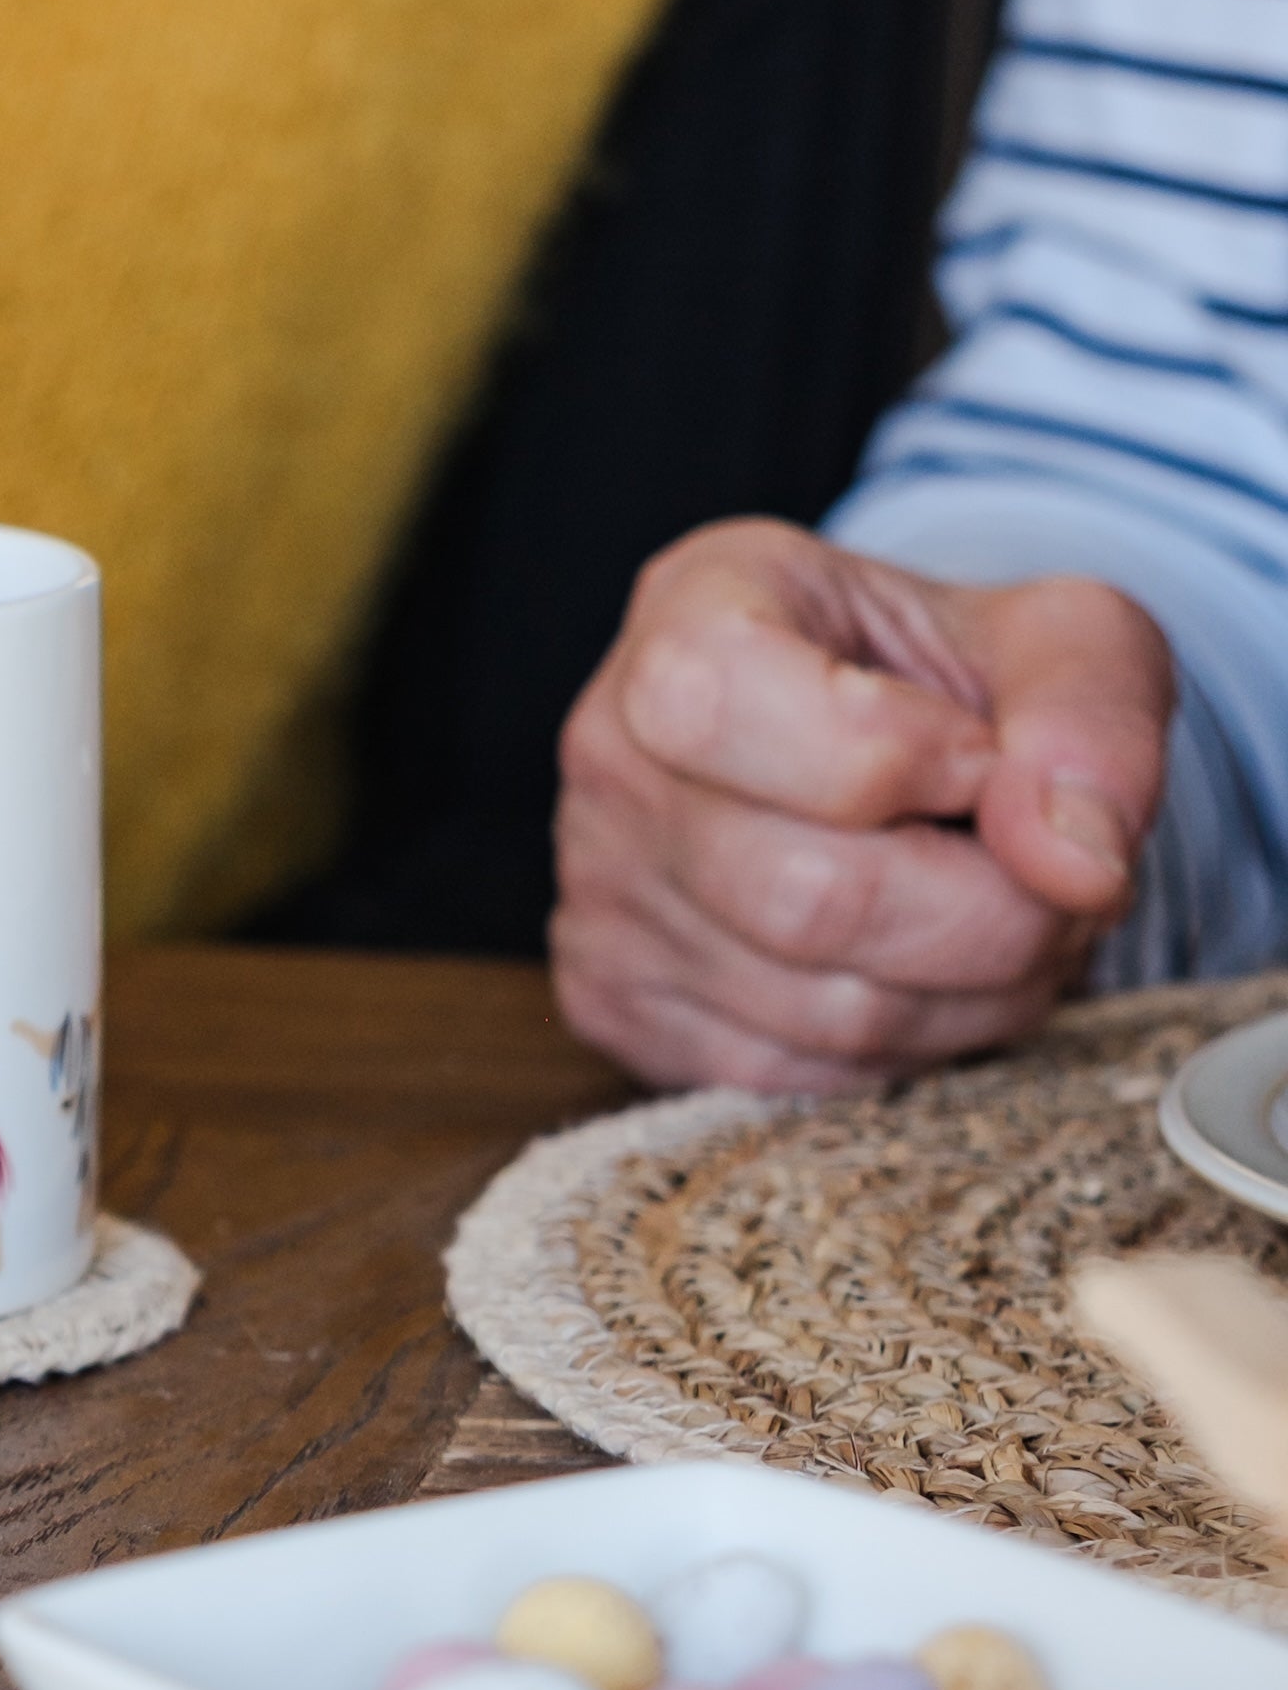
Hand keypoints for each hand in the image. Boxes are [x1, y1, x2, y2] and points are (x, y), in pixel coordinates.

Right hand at [550, 518, 1174, 1090]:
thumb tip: (1072, 863)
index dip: (894, 753)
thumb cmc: (953, 684)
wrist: (884, 750)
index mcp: (689, 611)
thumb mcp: (1061, 640)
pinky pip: (800, 1078)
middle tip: (1052, 878)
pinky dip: (912, 1045)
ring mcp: (599, 893)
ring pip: (823, 1012)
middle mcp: (610, 754)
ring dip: (974, 991)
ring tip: (1007, 919)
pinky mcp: (618, 1007)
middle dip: (989, 911)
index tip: (981, 754)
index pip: (727, 700)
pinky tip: (930, 972)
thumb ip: (1089, 714)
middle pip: (807, 894)